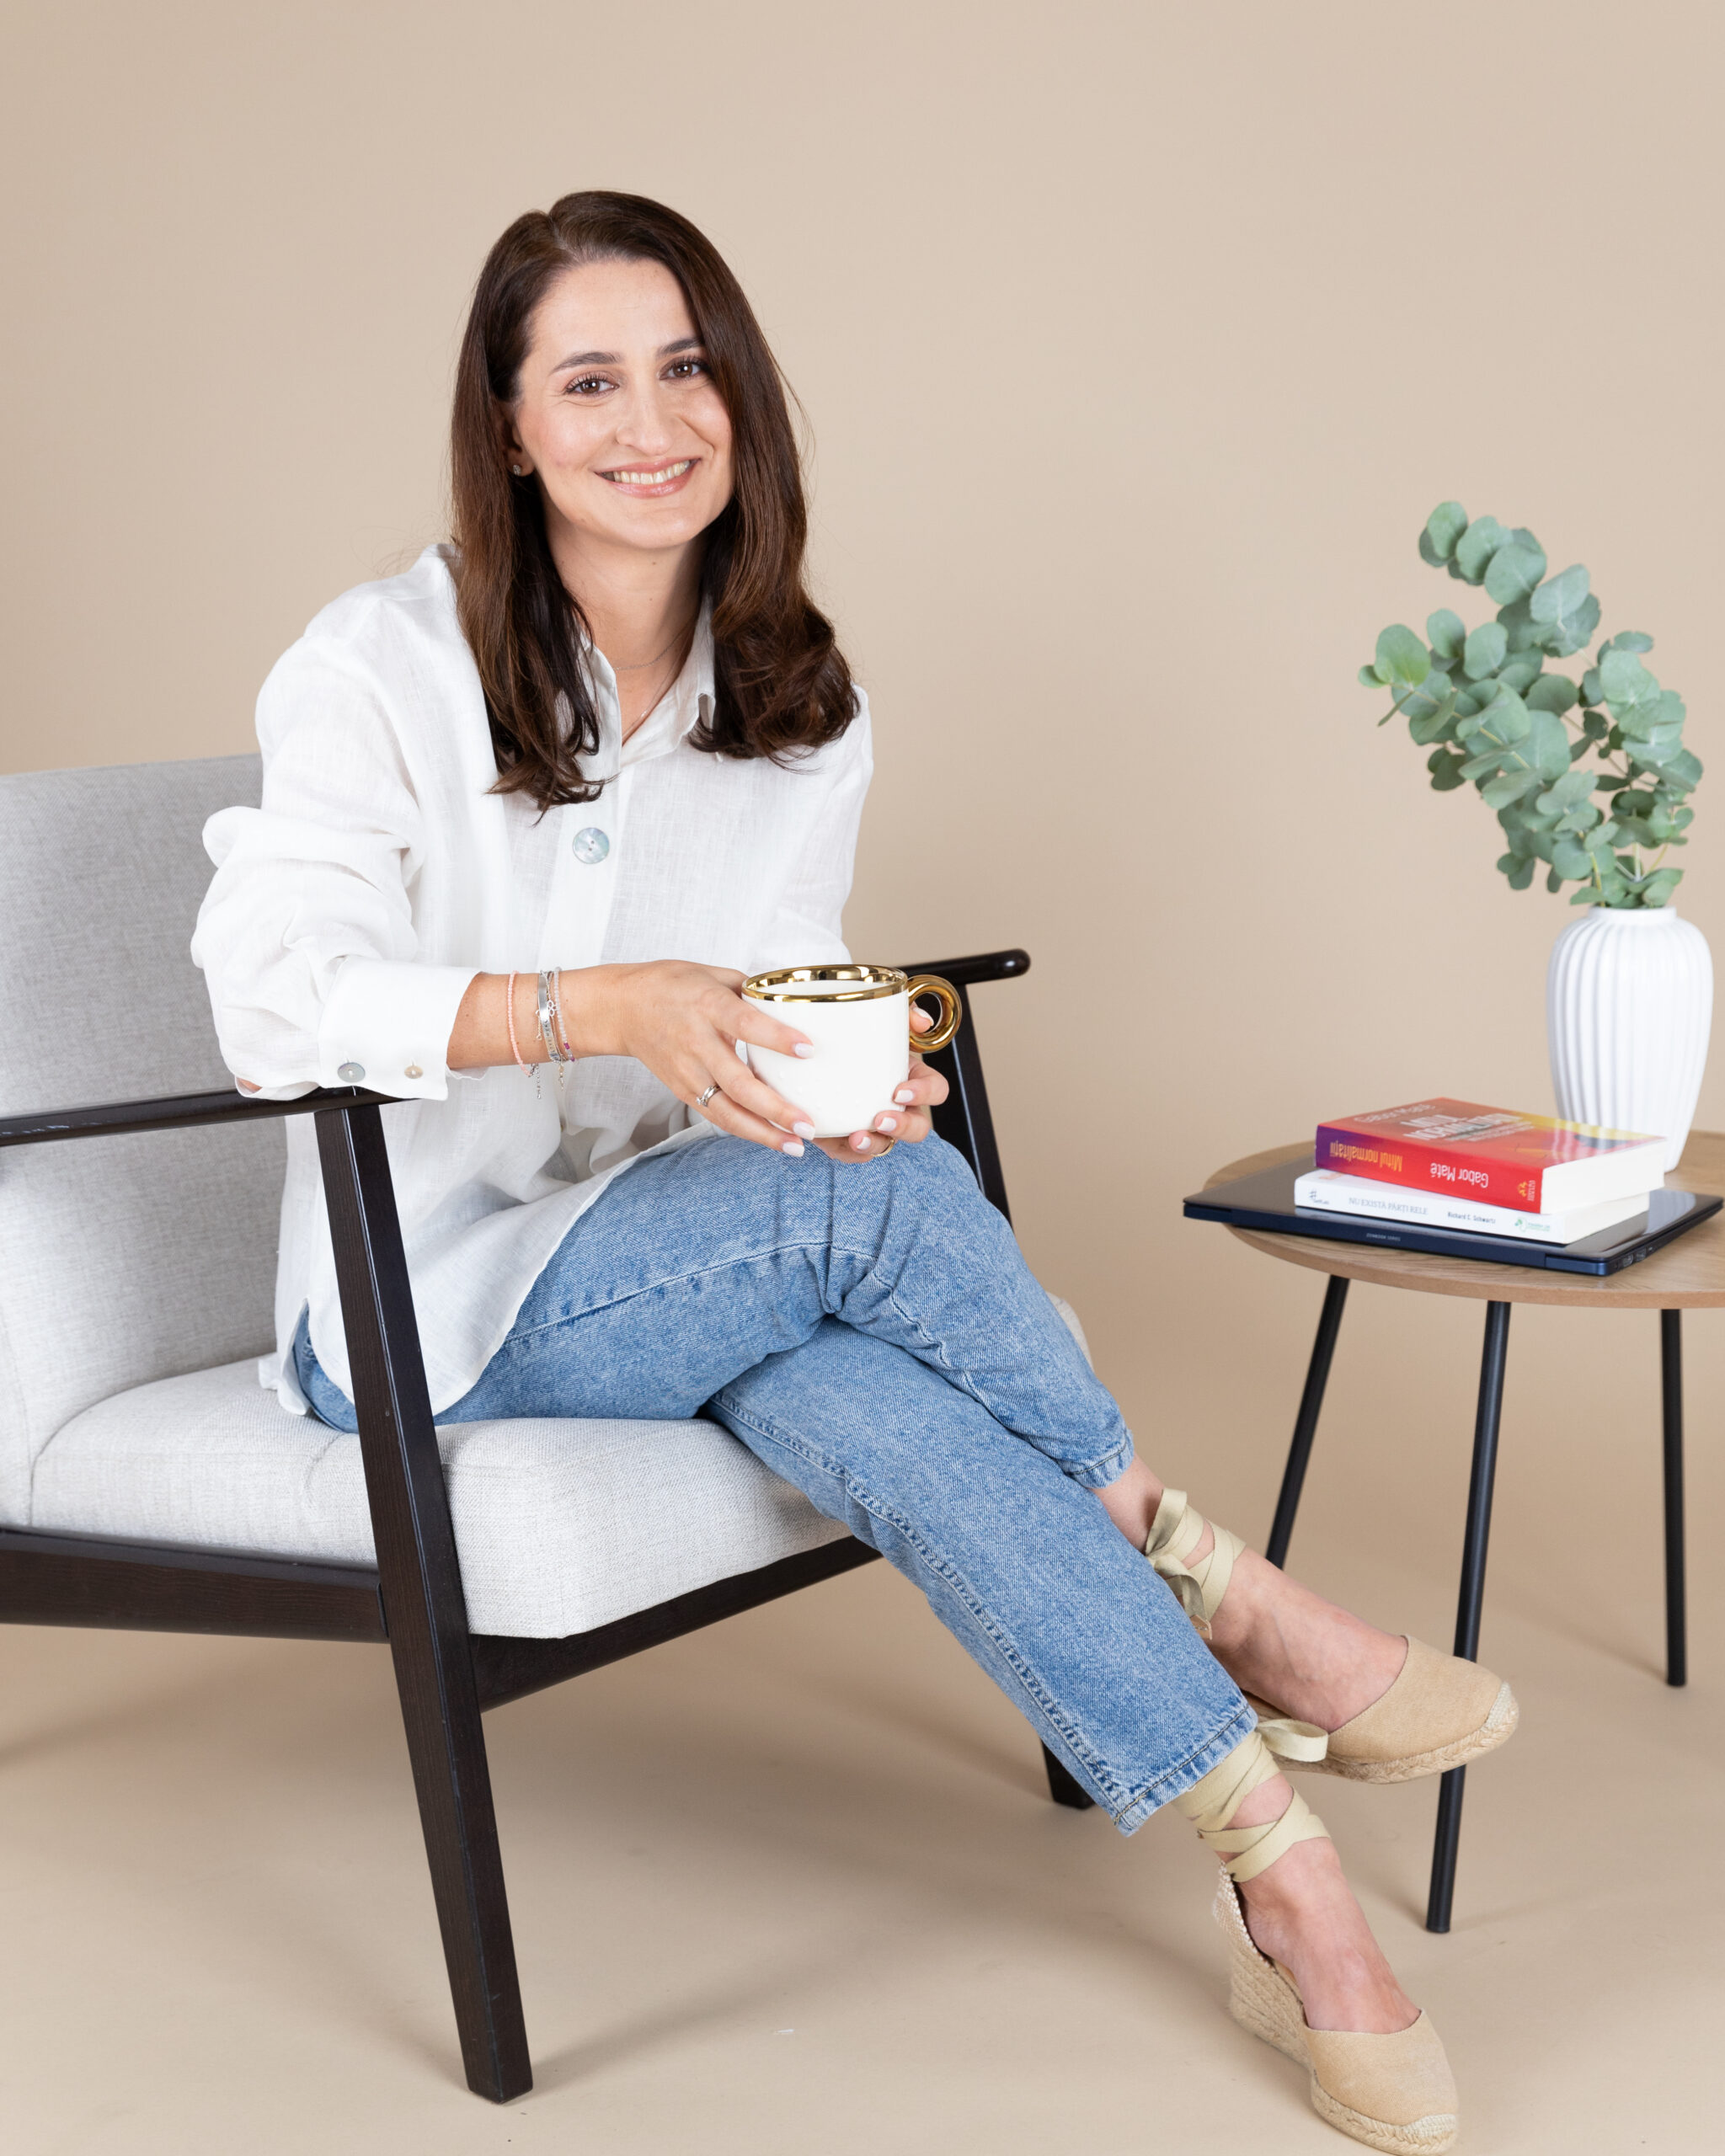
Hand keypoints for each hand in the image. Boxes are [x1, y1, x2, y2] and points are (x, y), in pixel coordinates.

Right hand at [563, 959, 822, 1154]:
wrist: (623, 1008)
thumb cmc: (673, 986)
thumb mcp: (715, 974)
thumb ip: (754, 992)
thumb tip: (796, 1007)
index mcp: (708, 1006)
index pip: (745, 1024)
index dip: (776, 1038)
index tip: (808, 1049)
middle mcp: (697, 1043)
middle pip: (738, 1082)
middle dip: (775, 1108)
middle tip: (807, 1124)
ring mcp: (688, 1072)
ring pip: (727, 1110)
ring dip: (763, 1132)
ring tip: (796, 1146)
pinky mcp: (683, 1091)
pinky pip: (717, 1116)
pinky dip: (745, 1130)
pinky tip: (772, 1139)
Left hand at [813, 1003, 950, 1164]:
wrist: (816, 1055)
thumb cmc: (856, 1038)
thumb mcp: (879, 1022)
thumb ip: (904, 1014)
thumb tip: (922, 1021)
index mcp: (913, 1078)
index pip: (936, 1090)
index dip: (924, 1094)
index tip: (899, 1091)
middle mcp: (899, 1107)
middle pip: (918, 1128)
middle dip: (903, 1127)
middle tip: (881, 1120)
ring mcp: (874, 1126)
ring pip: (885, 1146)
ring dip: (873, 1145)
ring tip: (856, 1138)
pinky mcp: (848, 1139)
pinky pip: (850, 1154)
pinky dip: (843, 1150)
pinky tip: (830, 1141)